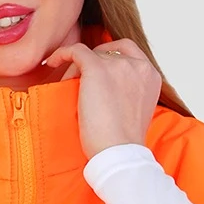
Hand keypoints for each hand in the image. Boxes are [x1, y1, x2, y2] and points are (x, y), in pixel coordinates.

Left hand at [41, 38, 161, 158]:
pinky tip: (52, 62)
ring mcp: (118, 65)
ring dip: (77, 68)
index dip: (110, 56)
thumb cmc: (123, 142)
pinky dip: (62, 54)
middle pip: (108, 54)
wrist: (119, 152)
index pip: (129, 52)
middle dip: (92, 64)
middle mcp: (138, 65)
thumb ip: (129, 92)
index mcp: (150, 75)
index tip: (97, 69)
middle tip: (78, 82)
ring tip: (67, 86)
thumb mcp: (135, 110)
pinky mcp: (96, 68)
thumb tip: (107, 89)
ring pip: (91, 55)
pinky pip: (76, 51)